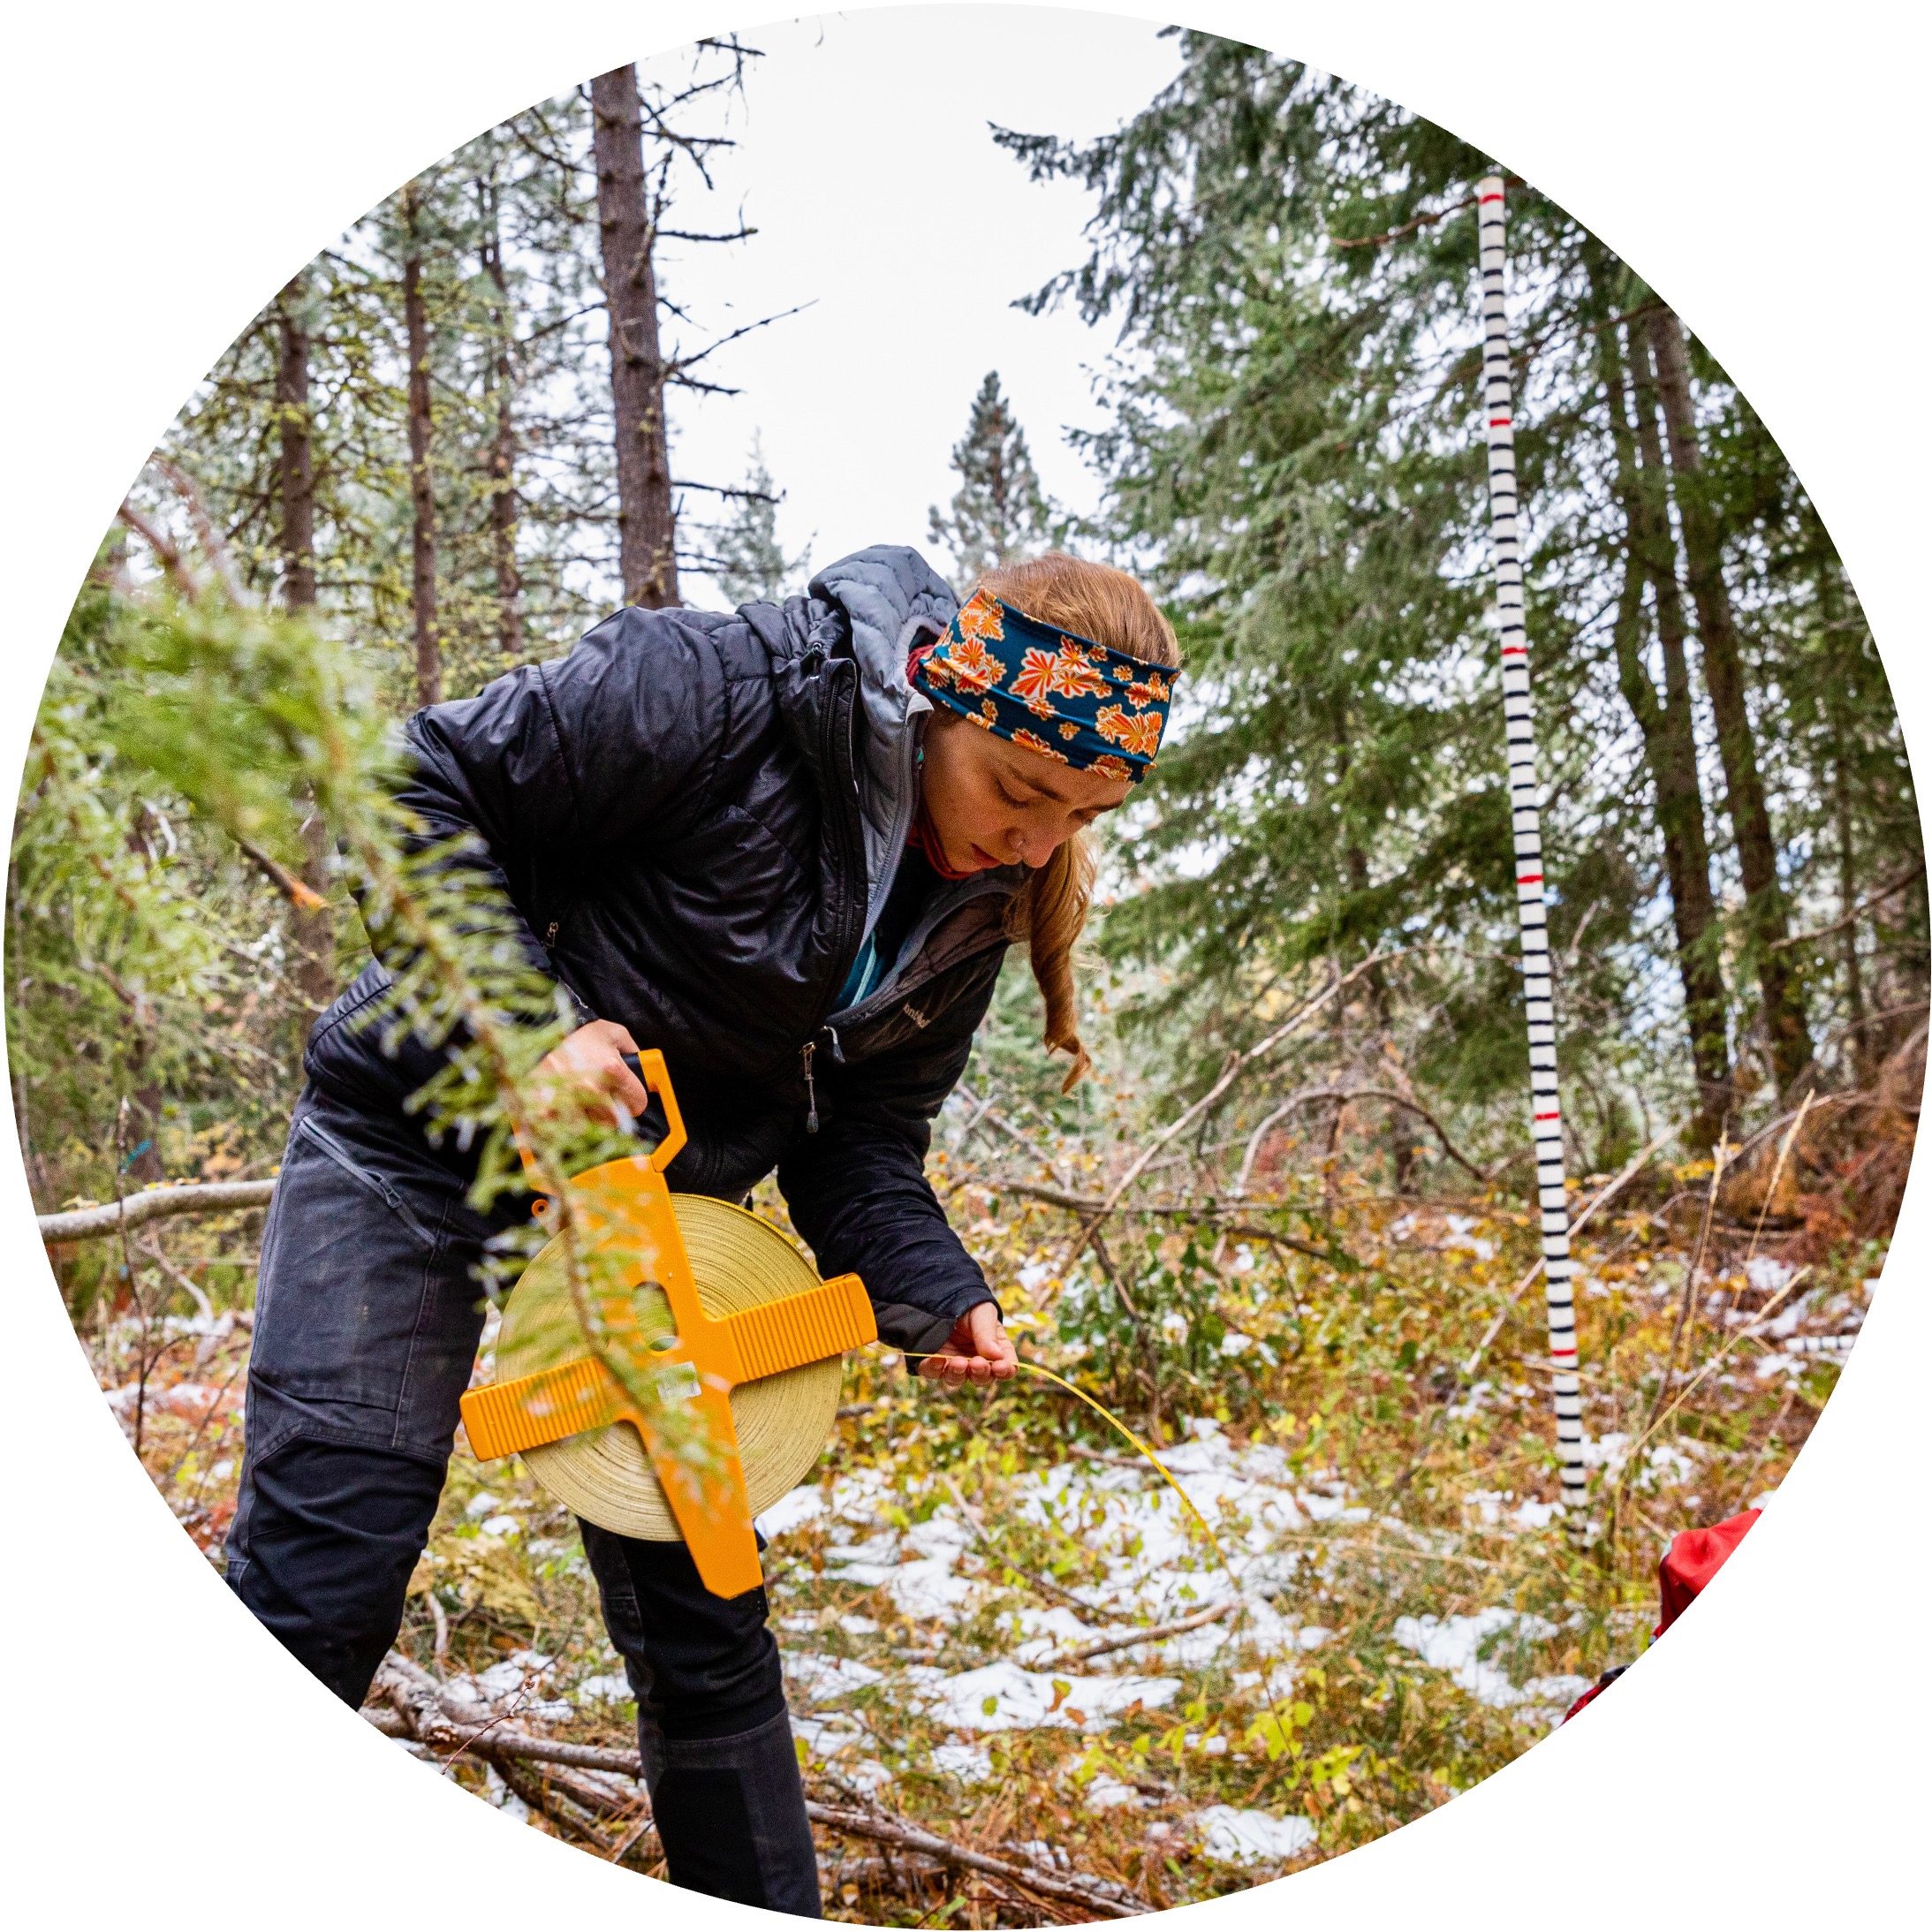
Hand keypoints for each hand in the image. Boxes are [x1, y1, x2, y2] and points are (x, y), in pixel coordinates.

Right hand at [532, 1020, 649, 1124]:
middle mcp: (593, 1088)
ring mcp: (570, 1099)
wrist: (543, 1029)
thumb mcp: (614, 1032)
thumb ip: (632, 1049)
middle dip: (612, 1112)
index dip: (636, 1100)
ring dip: (588, 1118)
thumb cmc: (580, 1032)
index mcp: (613, 1070)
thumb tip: (642, 1063)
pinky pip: (562, 1126)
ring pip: (589, 1126)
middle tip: (606, 1101)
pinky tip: (565, 1108)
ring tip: (583, 1103)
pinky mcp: (548, 1106)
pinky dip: (564, 1121)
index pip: (637, 1103)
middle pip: (614, 1120)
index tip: (630, 1098)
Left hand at [916, 1302, 1017, 1385]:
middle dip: (981, 1373)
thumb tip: (997, 1356)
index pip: (1006, 1367)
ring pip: (958, 1378)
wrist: (944, 1297)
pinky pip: (933, 1371)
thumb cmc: (971, 1307)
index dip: (1005, 1371)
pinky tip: (937, 1360)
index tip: (1000, 1367)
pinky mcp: (935, 1363)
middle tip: (978, 1363)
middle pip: (982, 1378)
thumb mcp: (983, 1314)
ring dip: (959, 1373)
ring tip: (959, 1363)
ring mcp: (955, 1365)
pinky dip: (934, 1368)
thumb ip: (988, 1335)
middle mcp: (977, 1362)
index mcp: (996, 1351)